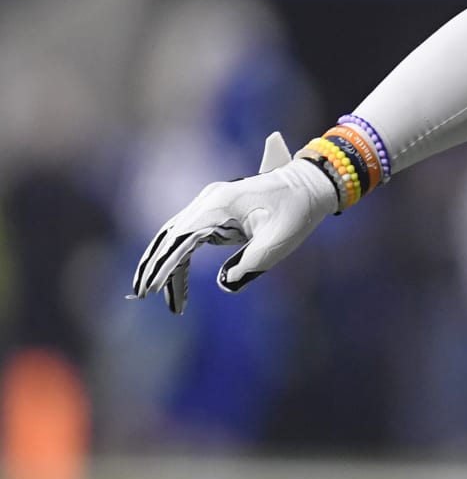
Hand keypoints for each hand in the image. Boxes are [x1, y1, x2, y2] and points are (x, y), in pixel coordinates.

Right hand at [130, 132, 339, 313]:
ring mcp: (211, 204)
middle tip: (142, 294)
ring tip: (156, 293)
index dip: (164, 265)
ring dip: (164, 262)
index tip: (152, 289)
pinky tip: (174, 279)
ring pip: (176, 235)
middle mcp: (209, 201)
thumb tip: (226, 283)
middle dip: (155, 265)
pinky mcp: (216, 211)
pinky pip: (189, 235)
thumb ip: (250, 264)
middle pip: (170, 236)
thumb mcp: (278, 242)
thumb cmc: (297, 210)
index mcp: (220, 205)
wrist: (311, 183)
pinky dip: (179, 256)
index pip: (181, 239)